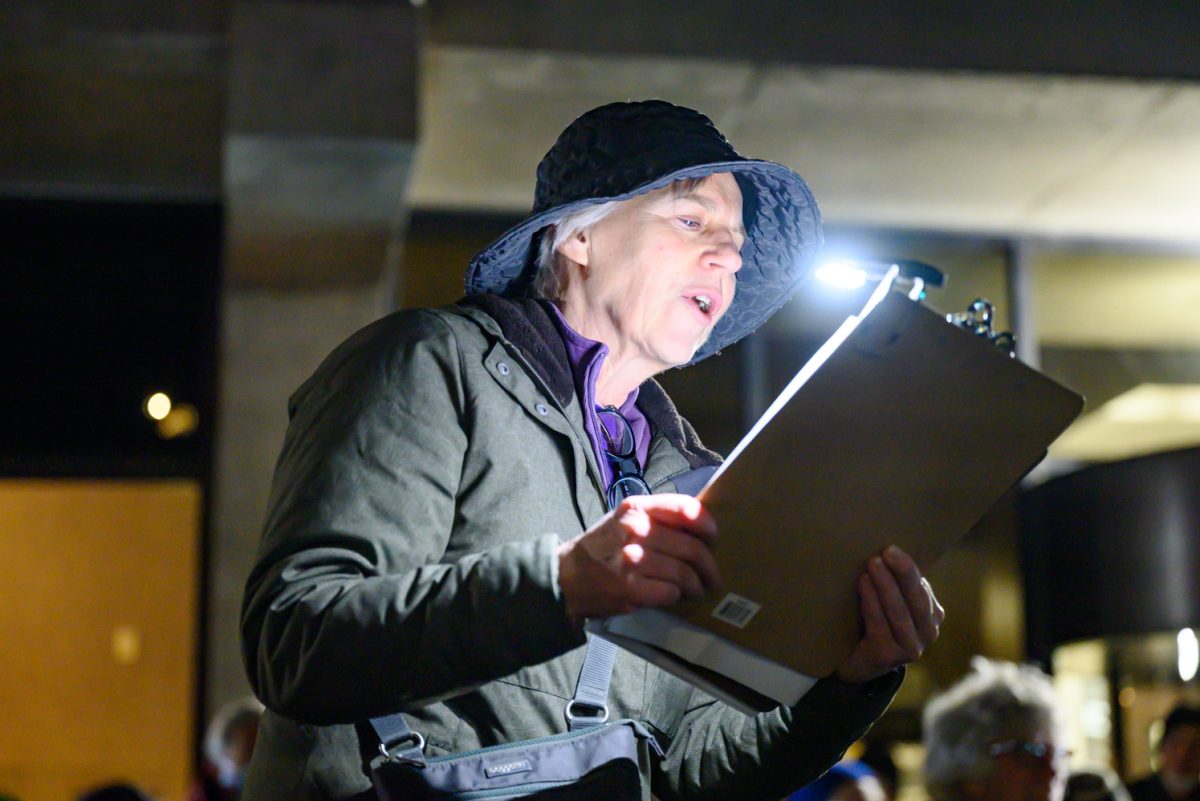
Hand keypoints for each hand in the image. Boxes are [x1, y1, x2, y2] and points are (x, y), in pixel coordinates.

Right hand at [557, 494, 722, 619]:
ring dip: (696, 585)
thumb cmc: (602, 546)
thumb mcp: (625, 519)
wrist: (567, 576)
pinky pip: (670, 592)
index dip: (707, 525)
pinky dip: (677, 596)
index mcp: (637, 508)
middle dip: (709, 566)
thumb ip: (657, 518)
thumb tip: (699, 529)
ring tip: (697, 590)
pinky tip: (674, 596)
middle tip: (712, 576)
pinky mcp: (631, 588)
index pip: (686, 509)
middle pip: (692, 547)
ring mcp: (633, 560)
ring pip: (685, 573)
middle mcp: (636, 530)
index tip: (712, 538)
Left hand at [835, 545, 944, 684]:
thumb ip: (896, 583)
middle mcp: (928, 634)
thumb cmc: (873, 621)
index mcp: (932, 616)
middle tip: (885, 552)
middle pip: (915, 599)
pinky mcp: (889, 657)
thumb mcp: (890, 601)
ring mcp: (911, 649)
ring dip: (885, 585)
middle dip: (901, 573)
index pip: (922, 588)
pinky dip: (871, 602)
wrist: (856, 661)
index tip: (892, 548)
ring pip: (899, 612)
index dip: (908, 568)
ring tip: (872, 564)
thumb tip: (885, 551)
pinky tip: (863, 584)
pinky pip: (880, 625)